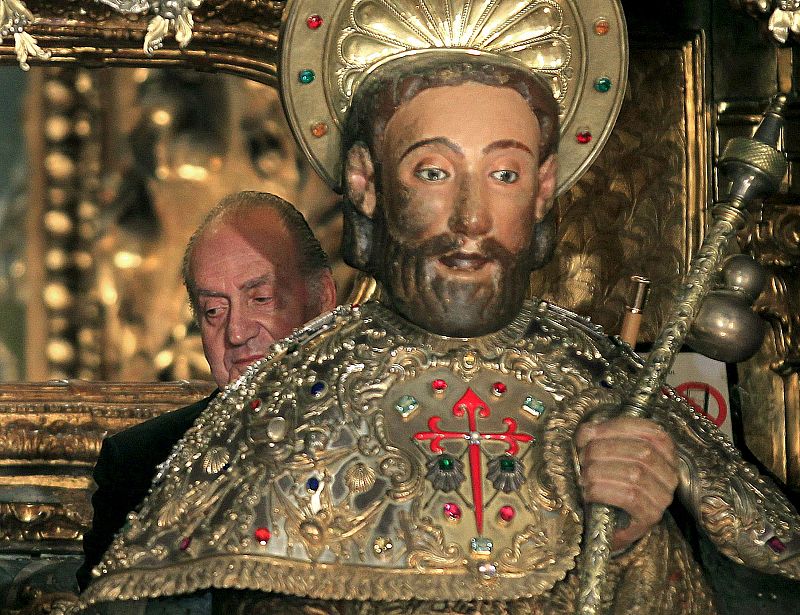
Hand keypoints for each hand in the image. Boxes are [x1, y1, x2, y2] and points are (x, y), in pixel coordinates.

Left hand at [575, 417, 678, 551]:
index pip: (650, 431)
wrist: (612, 524)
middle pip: (642, 452)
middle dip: (605, 450)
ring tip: (584, 476)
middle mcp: (669, 473)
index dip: (617, 428)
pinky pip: (630, 498)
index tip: (590, 433)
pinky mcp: (652, 515)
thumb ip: (599, 438)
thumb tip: (586, 433)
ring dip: (601, 472)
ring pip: (635, 475)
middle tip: (583, 458)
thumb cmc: (611, 483)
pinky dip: (604, 491)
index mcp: (664, 452)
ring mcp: (664, 496)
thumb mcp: (608, 455)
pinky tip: (589, 492)